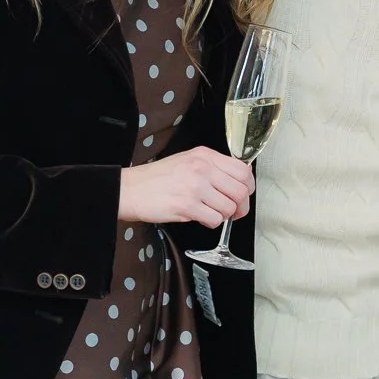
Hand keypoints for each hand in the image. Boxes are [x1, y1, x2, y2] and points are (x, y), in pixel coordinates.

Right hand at [117, 148, 253, 226]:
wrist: (129, 189)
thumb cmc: (156, 178)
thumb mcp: (187, 160)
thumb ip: (211, 168)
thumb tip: (235, 183)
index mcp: (205, 155)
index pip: (243, 171)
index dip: (248, 187)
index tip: (244, 196)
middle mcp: (203, 168)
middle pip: (241, 191)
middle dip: (240, 207)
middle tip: (233, 212)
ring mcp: (196, 187)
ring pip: (229, 207)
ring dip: (224, 216)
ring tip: (211, 213)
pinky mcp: (187, 205)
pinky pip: (214, 220)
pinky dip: (211, 223)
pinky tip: (201, 217)